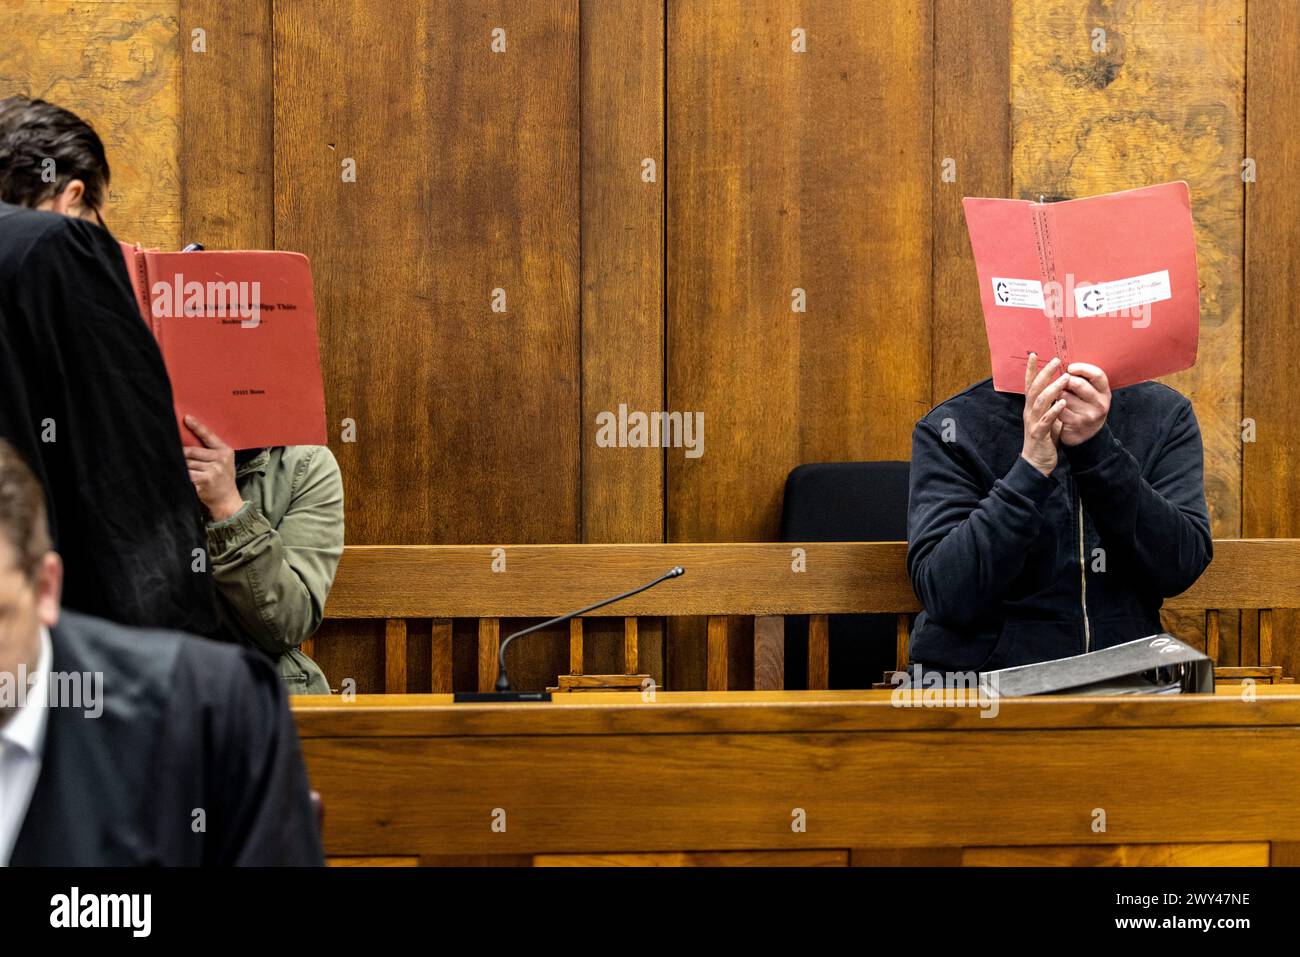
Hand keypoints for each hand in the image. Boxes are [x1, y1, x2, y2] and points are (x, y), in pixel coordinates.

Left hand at [183, 415, 243, 520]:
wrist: (227, 500)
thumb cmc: (222, 479)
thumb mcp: (223, 462)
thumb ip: (211, 451)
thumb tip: (187, 443)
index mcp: (225, 451)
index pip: (208, 436)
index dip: (197, 426)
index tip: (187, 418)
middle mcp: (220, 459)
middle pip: (191, 451)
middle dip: (182, 454)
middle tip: (174, 454)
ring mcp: (213, 470)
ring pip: (187, 463)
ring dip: (181, 466)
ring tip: (183, 470)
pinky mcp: (204, 480)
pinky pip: (186, 473)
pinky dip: (181, 474)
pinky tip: (181, 477)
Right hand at [1021, 353, 1068, 475]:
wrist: (1035, 462)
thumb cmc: (1042, 439)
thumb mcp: (1045, 418)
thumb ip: (1049, 404)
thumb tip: (1059, 389)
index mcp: (1030, 407)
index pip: (1029, 384)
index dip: (1031, 370)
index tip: (1035, 354)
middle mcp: (1029, 412)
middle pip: (1034, 388)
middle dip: (1044, 373)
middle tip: (1056, 360)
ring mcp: (1032, 422)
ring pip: (1039, 401)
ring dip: (1052, 389)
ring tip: (1065, 378)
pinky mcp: (1038, 434)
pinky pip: (1045, 420)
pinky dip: (1054, 410)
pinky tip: (1063, 402)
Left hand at [1059, 363, 1110, 446]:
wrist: (1086, 435)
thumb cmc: (1085, 408)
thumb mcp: (1091, 394)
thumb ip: (1084, 380)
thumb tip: (1067, 366)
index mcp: (1105, 392)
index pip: (1098, 375)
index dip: (1082, 368)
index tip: (1070, 367)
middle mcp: (1101, 403)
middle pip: (1079, 384)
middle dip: (1065, 381)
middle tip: (1060, 383)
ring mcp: (1090, 414)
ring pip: (1065, 397)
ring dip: (1058, 395)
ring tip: (1058, 397)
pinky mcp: (1077, 423)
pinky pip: (1059, 409)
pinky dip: (1054, 407)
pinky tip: (1056, 409)